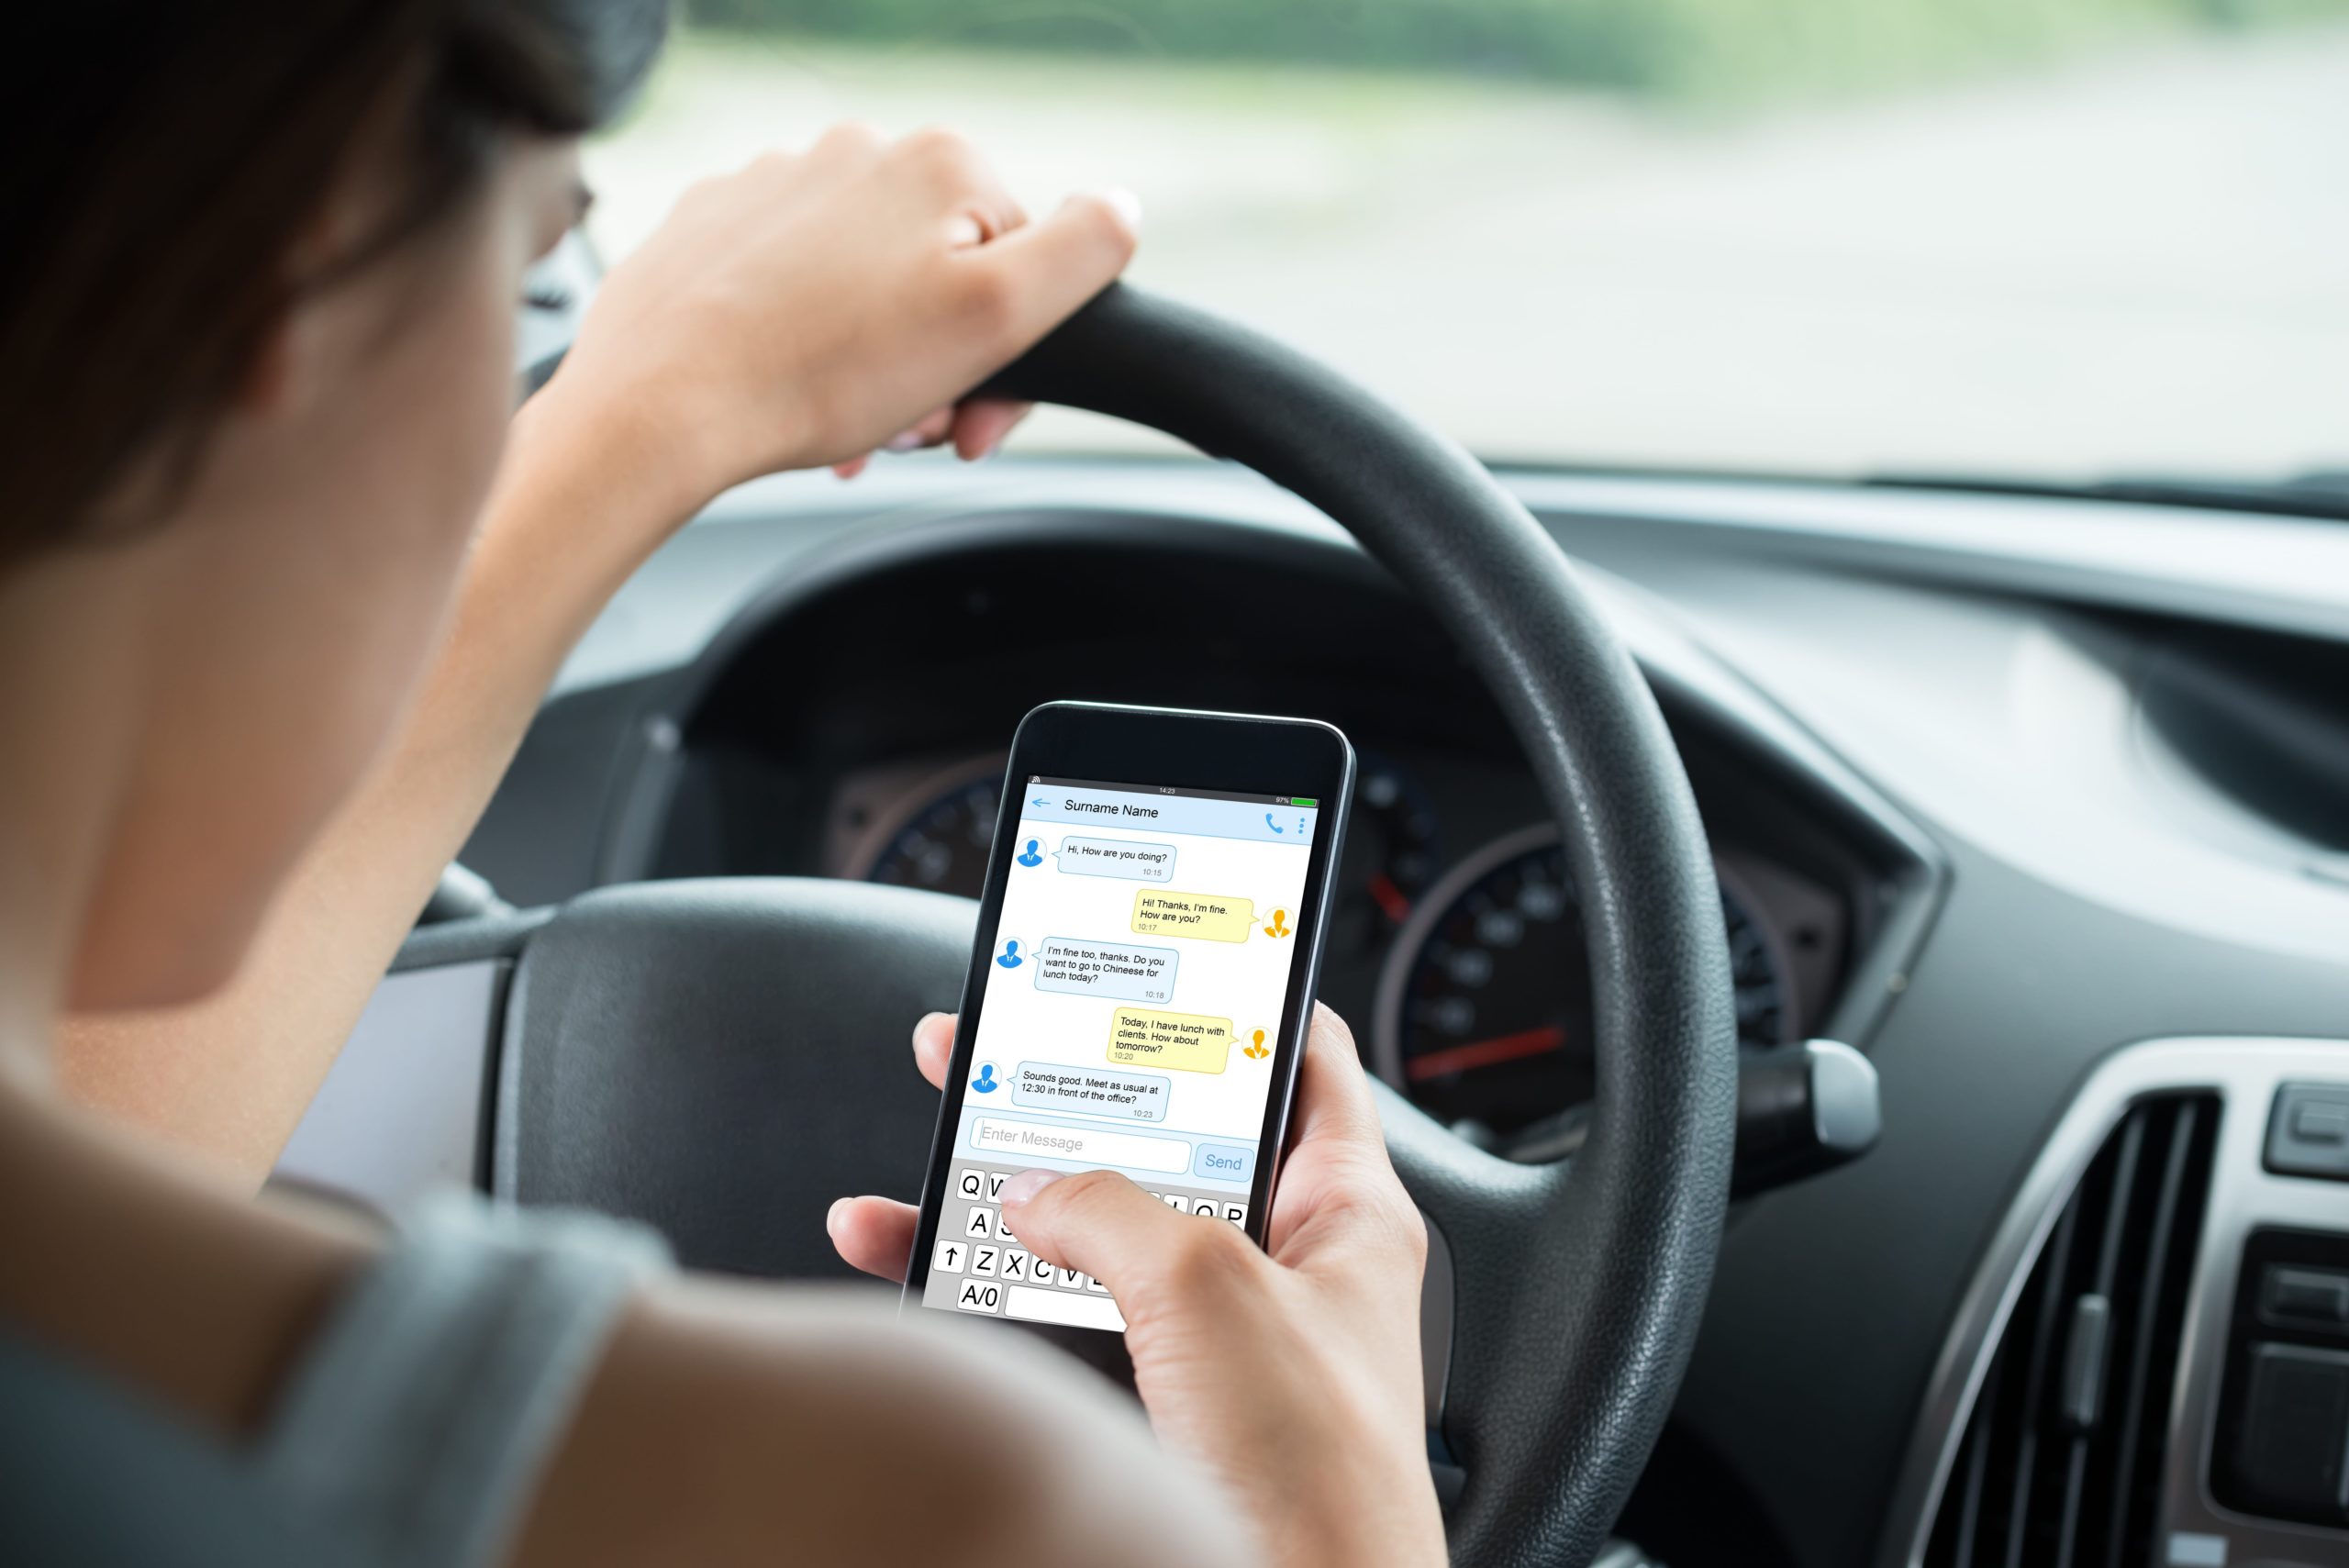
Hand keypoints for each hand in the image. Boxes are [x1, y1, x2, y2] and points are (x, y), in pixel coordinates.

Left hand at [540, 123, 1138, 513]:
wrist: (658, 406)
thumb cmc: (822, 372)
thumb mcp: (996, 317)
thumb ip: (1082, 252)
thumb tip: (1121, 208)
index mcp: (938, 163)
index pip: (1025, 261)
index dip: (1015, 356)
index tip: (973, 424)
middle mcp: (854, 153)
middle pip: (944, 274)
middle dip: (942, 367)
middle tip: (909, 432)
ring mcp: (775, 186)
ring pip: (867, 287)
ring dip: (878, 368)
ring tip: (849, 426)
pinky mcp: (713, 229)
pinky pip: (791, 292)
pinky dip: (807, 347)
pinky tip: (791, 395)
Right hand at [830, 1007, 1446, 1567]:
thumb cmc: (1318, 1476)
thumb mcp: (1210, 1289)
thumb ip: (1114, 1209)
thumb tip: (1038, 1189)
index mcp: (1343, 1209)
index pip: (1301, 1059)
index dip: (1240, 996)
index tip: (1169, 951)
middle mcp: (1281, 1261)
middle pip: (1171, 1136)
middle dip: (1076, 1082)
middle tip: (1005, 1030)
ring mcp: (1214, 1333)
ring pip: (1098, 1226)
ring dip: (1008, 1182)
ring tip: (938, 1123)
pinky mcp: (1155, 1399)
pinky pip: (1057, 1313)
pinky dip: (980, 1282)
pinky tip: (910, 1247)